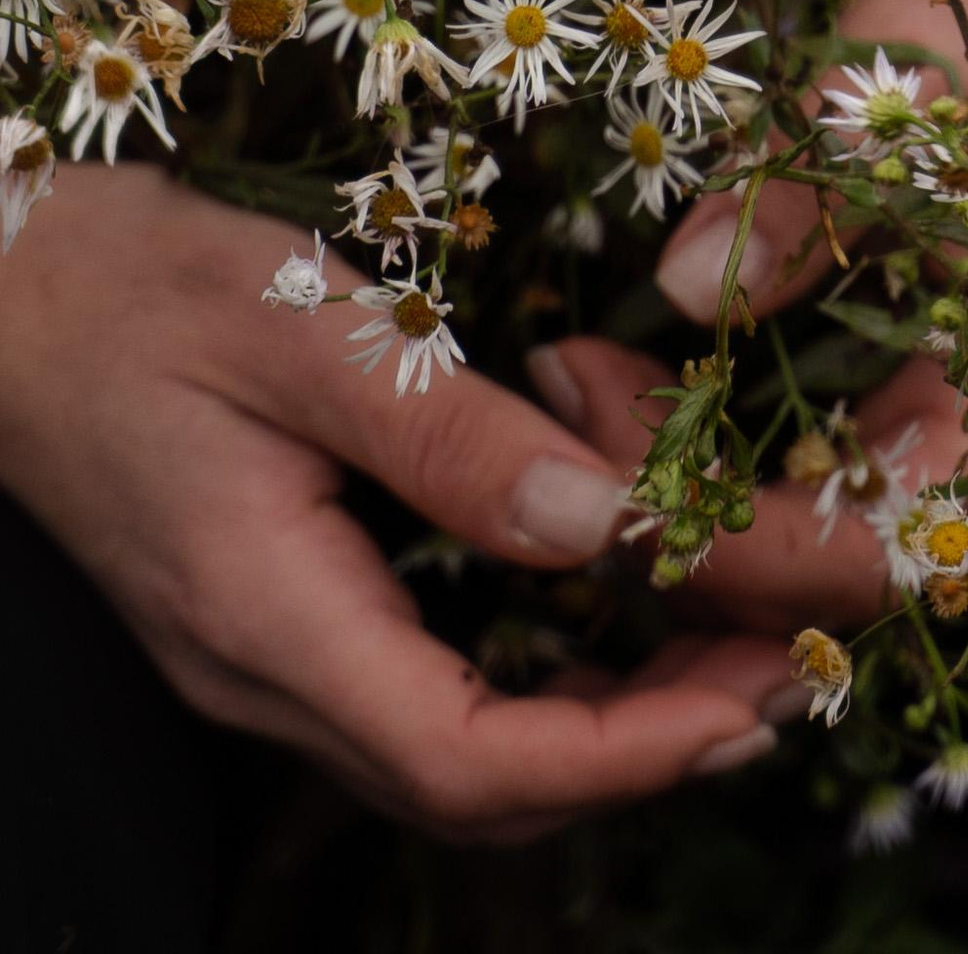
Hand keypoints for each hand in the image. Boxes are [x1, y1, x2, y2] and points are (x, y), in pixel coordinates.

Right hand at [0, 165, 796, 840]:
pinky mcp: (280, 617)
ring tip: (732, 654)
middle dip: (639, 752)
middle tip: (782, 677)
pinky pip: (424, 694)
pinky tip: (615, 619)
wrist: (11, 296)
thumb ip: (450, 430)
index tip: (744, 707)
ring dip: (599, 725)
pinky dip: (538, 683)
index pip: (463, 759)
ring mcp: (268, 654)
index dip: (618, 755)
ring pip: (452, 754)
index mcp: (266, 615)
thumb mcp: (304, 326)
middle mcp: (267, 669)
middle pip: (474, 786)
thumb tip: (606, 520)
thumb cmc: (139, 291)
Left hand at [527, 0, 967, 641]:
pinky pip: (791, 488)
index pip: (875, 553)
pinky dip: (701, 462)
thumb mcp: (892, 96)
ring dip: (678, 497)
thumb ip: (803, 192)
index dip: (740, 547)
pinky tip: (618, 386)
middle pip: (824, 578)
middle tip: (566, 397)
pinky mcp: (894, 414)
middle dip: (682, 524)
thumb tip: (683, 286)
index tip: (611, 490)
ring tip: (573, 380)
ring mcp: (944, 440)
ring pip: (796, 547)